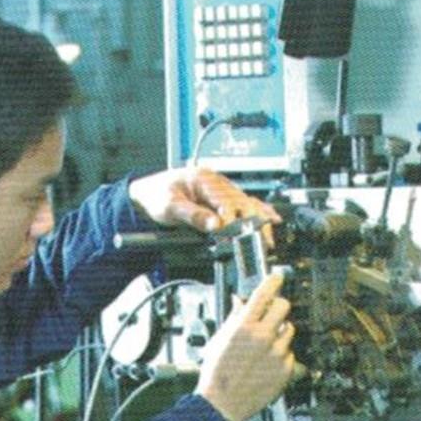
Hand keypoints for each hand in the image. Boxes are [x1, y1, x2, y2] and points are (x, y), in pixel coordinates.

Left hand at [128, 167, 280, 246]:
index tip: (234, 235)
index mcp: (203, 179)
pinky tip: (271, 218)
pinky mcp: (223, 197)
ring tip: (268, 237)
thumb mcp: (169, 207)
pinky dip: (259, 211)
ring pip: (247, 202)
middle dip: (253, 222)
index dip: (232, 219)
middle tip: (260, 241)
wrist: (148, 192)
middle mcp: (216, 182)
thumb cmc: (157, 196)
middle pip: (242, 201)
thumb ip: (192, 216)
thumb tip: (215, 225)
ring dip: (259, 219)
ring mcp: (221, 189)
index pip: (225, 200)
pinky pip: (245, 202)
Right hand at [195, 273, 295, 420]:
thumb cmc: (217, 373)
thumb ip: (233, 317)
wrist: (222, 404)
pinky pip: (291, 353)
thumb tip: (240, 301)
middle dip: (278, 307)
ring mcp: (276, 353)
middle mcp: (262, 337)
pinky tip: (268, 363)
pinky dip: (282, 355)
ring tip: (267, 345)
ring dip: (280, 332)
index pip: (263, 294)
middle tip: (272, 314)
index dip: (273, 281)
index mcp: (243, 326)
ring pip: (289, 330)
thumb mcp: (219, 339)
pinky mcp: (286, 369)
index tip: (277, 277)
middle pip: (284, 306)